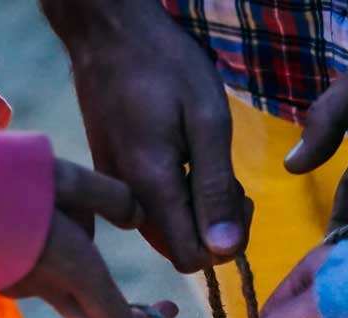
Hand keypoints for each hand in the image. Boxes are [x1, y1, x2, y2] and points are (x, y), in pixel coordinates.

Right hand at [1, 159, 177, 317]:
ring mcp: (14, 286)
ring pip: (66, 292)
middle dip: (128, 317)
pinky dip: (55, 260)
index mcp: (72, 268)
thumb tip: (137, 217)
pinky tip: (38, 215)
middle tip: (155, 305)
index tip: (171, 311)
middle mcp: (44, 288)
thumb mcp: (64, 174)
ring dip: (86, 272)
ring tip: (70, 207)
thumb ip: (109, 197)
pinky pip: (37, 275)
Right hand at [46, 0, 248, 271]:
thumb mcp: (208, 120)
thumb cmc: (165, 64)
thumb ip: (215, 188)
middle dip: (213, 229)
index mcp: (151, 187)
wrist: (108, 29)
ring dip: (196, 212)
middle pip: (177, 250)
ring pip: (164, 230)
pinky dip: (176, 197)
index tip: (240, 200)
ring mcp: (115, 187)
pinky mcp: (111, 174)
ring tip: (207, 163)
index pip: (190, 258)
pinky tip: (185, 159)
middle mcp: (126, 198)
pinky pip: (149, 209)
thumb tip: (225, 250)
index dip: (224, 244)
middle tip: (230, 180)